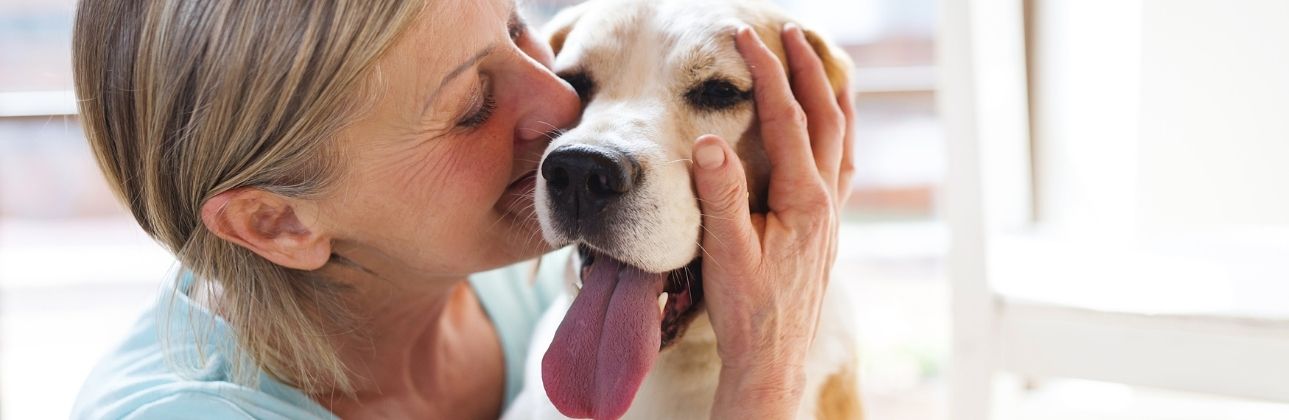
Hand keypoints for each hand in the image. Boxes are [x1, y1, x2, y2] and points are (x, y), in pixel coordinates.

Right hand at [692, 24, 854, 417]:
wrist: (773, 359)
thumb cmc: (747, 310)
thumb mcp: (726, 253)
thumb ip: (721, 196)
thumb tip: (710, 140)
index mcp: (804, 200)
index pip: (787, 120)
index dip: (767, 74)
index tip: (744, 39)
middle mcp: (826, 202)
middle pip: (825, 118)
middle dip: (808, 69)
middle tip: (791, 31)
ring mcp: (831, 215)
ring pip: (842, 139)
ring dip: (832, 96)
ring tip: (823, 63)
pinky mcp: (825, 229)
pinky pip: (841, 165)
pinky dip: (837, 133)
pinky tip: (830, 130)